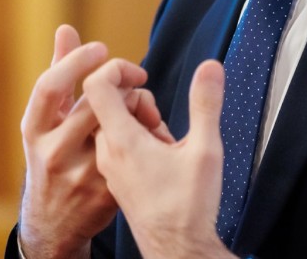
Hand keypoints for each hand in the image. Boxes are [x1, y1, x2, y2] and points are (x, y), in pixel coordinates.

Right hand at [18, 25, 169, 258]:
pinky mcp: (107, 192)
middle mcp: (52, 153)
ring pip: (118, 126)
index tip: (101, 48)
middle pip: (92, 102)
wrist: (54, 222)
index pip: (49, 86)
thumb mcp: (46, 121)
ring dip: (138, 105)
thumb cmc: (52, 154)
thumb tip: (66, 28)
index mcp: (34, 130)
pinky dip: (149, 134)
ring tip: (142, 103)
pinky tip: (153, 130)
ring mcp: (80, 175)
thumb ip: (59, 73)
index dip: (76, 61)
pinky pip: (137, 152)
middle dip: (119, 81)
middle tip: (135, 75)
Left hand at [84, 59, 232, 258]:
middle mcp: (107, 151)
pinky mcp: (114, 176)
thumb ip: (206, 104)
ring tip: (165, 145)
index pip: (97, 84)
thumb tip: (210, 66)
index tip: (143, 75)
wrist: (176, 251)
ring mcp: (108, 165)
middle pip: (111, 101)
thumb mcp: (205, 150)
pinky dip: (138, 139)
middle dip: (140, 101)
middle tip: (162, 124)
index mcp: (121, 140)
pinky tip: (160, 159)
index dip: (118, 68)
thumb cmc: (187, 207)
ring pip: (115, 122)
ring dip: (140, 122)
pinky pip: (118, 142)